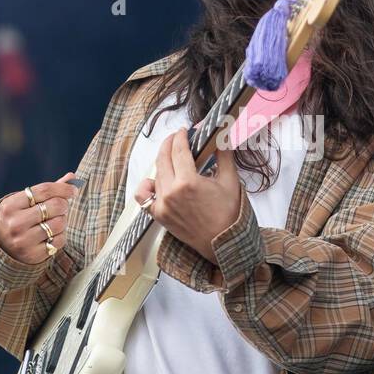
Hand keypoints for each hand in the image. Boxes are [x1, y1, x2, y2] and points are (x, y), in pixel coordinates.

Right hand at [0, 172, 79, 263]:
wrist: (0, 247)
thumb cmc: (17, 217)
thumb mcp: (24, 202)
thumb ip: (47, 190)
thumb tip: (72, 177)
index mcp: (11, 206)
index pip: (44, 190)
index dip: (63, 188)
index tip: (74, 190)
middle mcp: (15, 223)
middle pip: (55, 206)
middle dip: (63, 204)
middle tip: (61, 207)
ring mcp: (24, 241)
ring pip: (59, 223)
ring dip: (63, 220)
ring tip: (55, 220)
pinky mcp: (33, 255)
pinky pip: (59, 240)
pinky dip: (60, 235)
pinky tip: (52, 234)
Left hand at [134, 130, 240, 263]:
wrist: (223, 242)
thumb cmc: (229, 214)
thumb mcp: (230, 181)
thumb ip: (223, 155)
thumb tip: (221, 136)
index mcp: (188, 182)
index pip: (179, 150)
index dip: (181, 136)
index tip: (184, 131)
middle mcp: (171, 192)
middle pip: (163, 158)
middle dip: (170, 143)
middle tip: (177, 138)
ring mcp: (162, 204)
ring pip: (156, 173)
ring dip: (164, 162)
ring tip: (174, 158)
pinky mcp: (158, 215)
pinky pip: (143, 195)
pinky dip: (147, 185)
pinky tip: (156, 180)